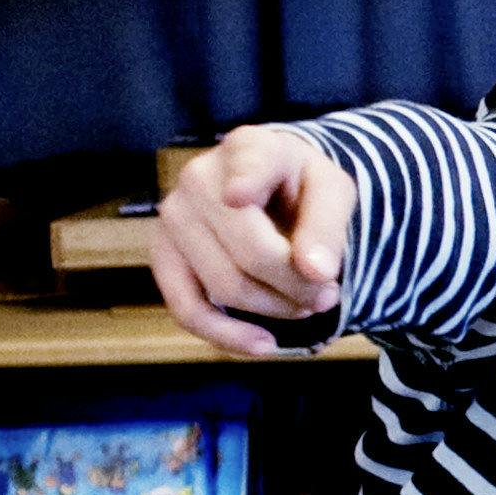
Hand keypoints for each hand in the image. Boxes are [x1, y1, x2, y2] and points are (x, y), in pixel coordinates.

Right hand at [146, 127, 352, 354]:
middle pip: (250, 253)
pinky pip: (187, 309)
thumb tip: (317, 274)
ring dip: (276, 309)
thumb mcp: (332, 193)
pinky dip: (227, 335)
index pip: (247, 169)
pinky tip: (264, 345)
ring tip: (308, 303)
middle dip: (297, 286)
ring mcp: (172, 218)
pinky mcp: (162, 257)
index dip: (244, 183)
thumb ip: (327, 227)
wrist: (268, 187)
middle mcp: (198, 179)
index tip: (240, 197)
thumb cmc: (302, 187)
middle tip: (330, 295)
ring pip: (225, 287)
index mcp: (249, 149)